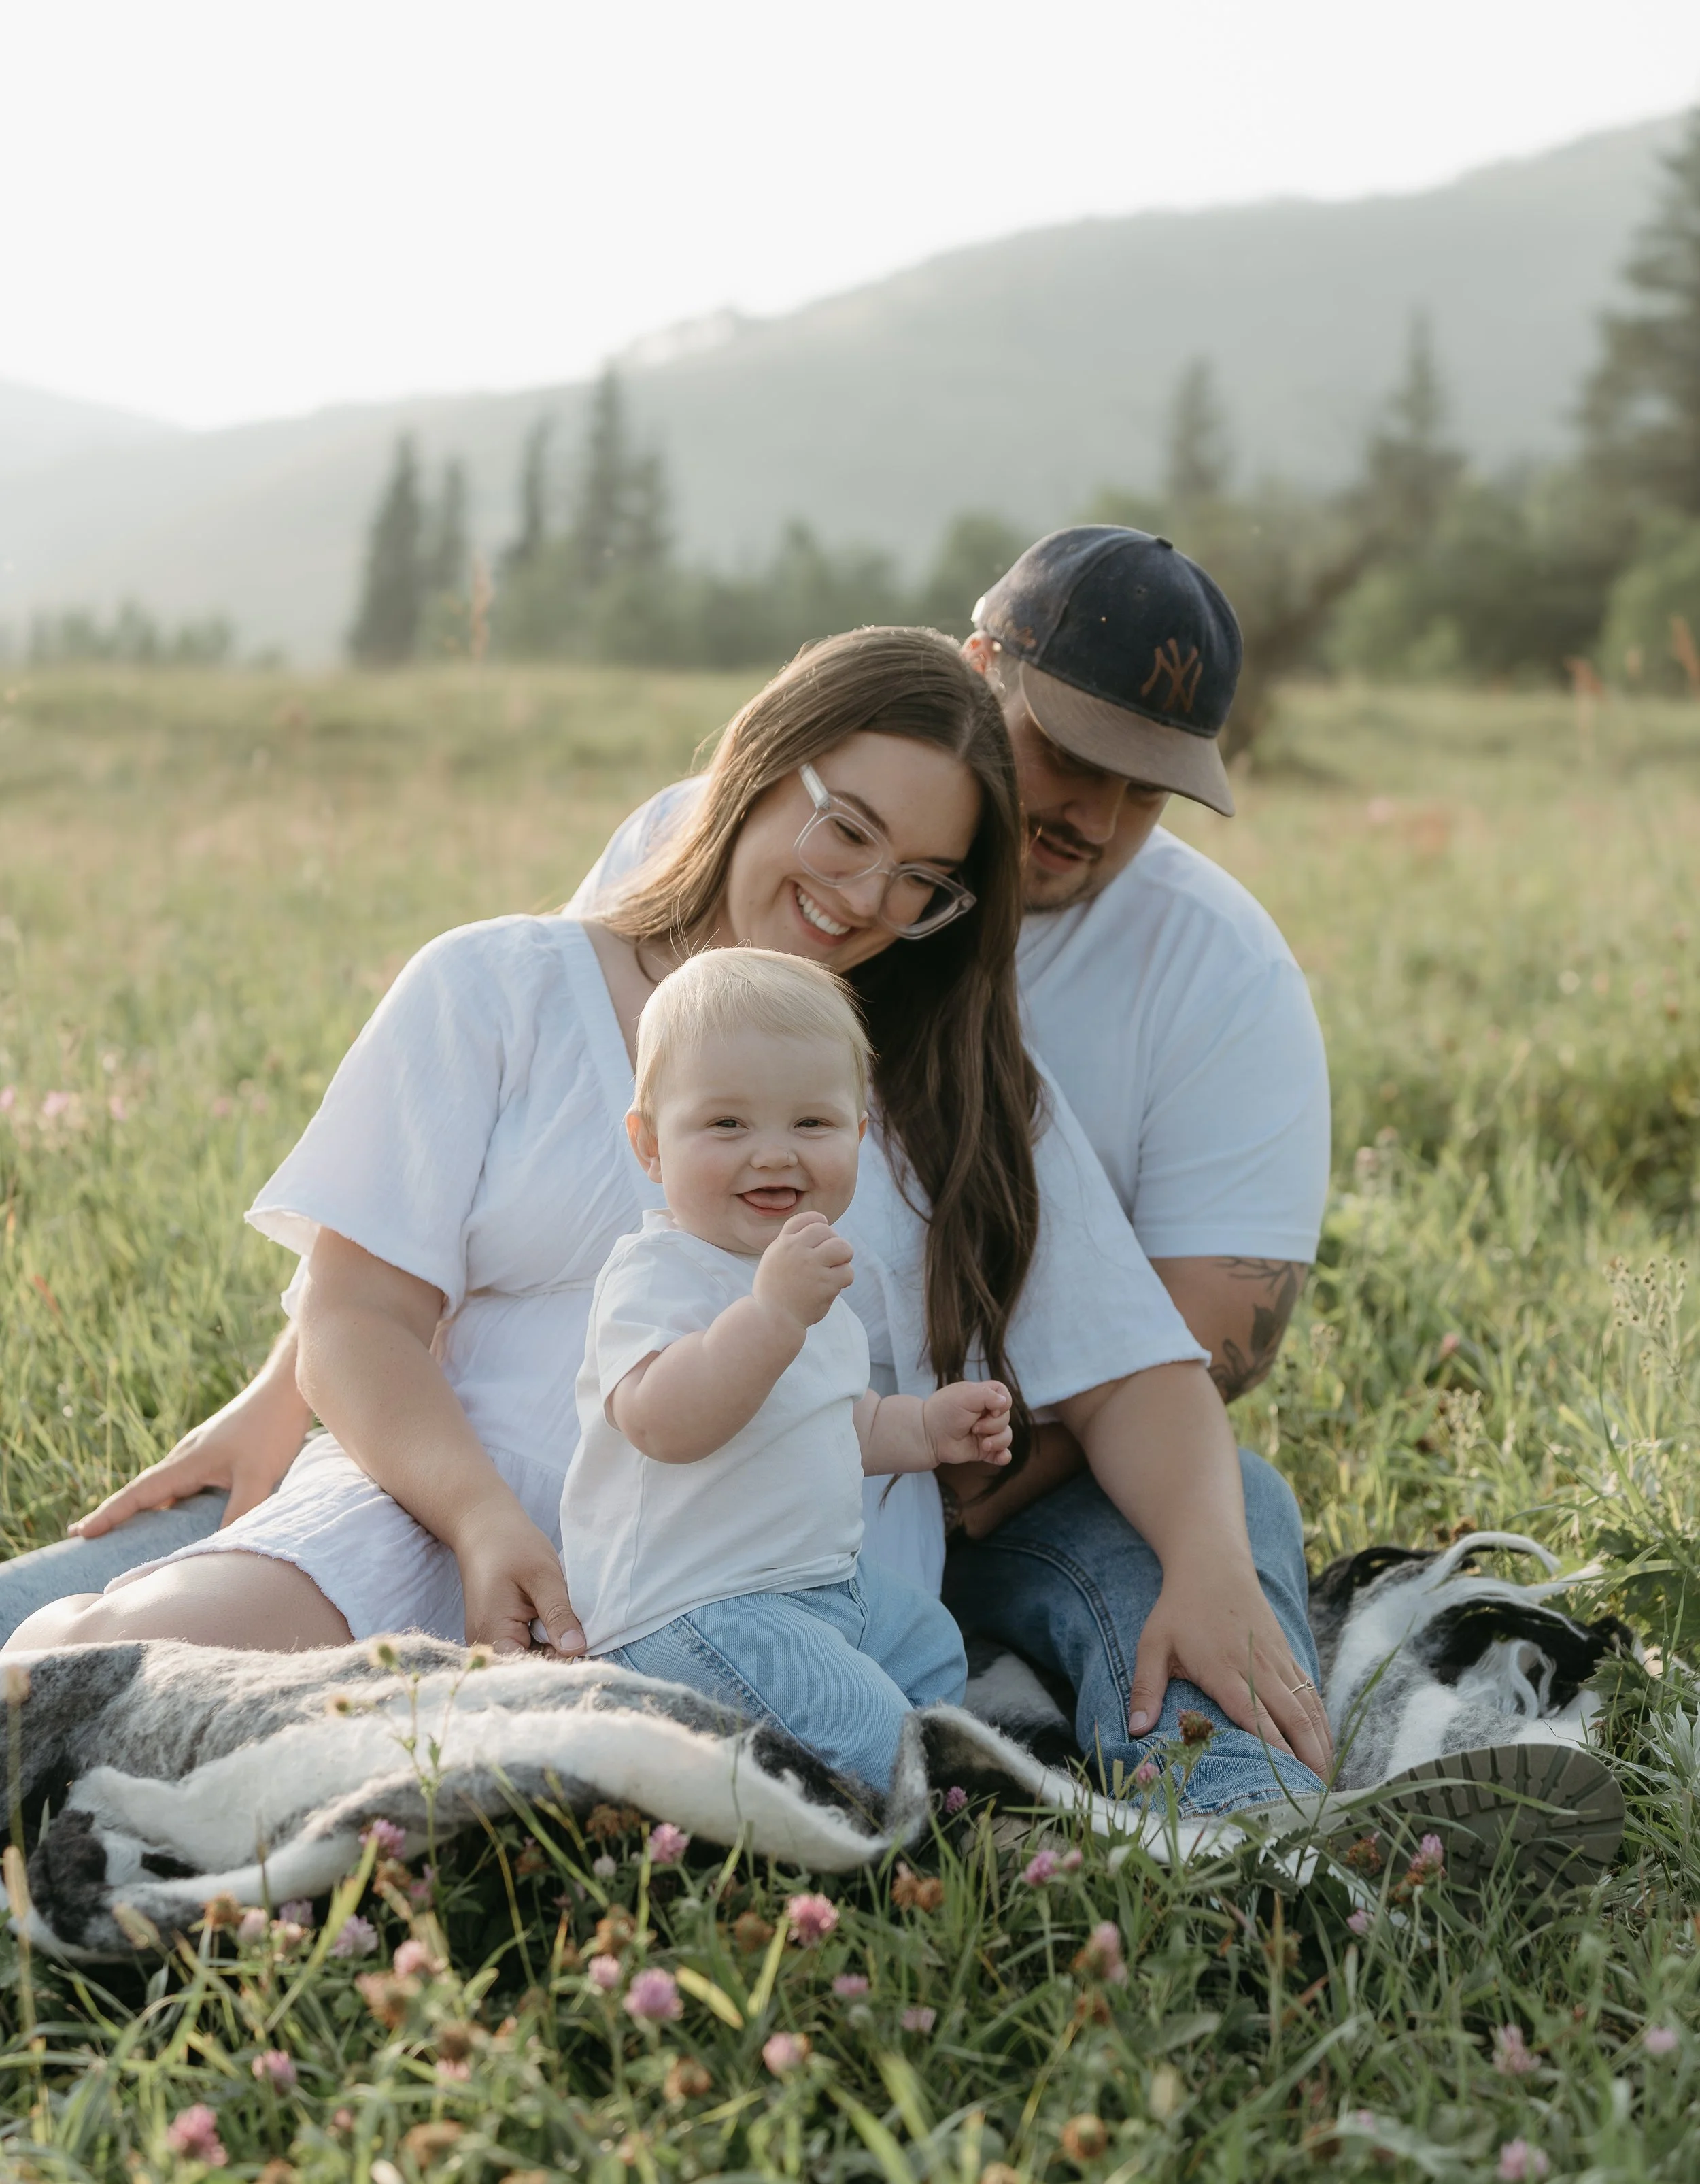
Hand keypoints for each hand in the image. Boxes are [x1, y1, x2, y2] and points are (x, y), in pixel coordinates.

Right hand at [70, 1372, 309, 1537]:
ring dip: (146, 1508)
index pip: (139, 1493)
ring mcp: (201, 1452)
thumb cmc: (272, 1428)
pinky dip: (172, 1500)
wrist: (286, 1388)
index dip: (110, 1514)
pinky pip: (185, 1482)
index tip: (80, 1531)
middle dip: (117, 1513)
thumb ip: (240, 1511)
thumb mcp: (258, 1475)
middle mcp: (186, 1456)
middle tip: (86, 1535)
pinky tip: (178, 1512)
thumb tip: (219, 1546)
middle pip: (144, 1491)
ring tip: (127, 1532)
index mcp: (187, 1461)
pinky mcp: (217, 1451)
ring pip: (166, 1486)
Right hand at [454, 1498, 585, 1657]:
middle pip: (531, 1667)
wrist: (484, 1528)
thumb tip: (577, 1650)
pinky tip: (561, 1624)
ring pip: (532, 1657)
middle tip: (590, 1638)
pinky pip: (528, 1646)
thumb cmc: (511, 1546)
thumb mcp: (543, 1576)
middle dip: (561, 1656)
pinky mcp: (500, 1633)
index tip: (590, 1653)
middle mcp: (487, 1645)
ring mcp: (492, 1641)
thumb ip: (558, 1614)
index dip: (561, 1666)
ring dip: (555, 1646)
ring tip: (577, 1628)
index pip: (530, 1669)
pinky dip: (547, 1637)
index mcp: (493, 1633)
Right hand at [752, 1211, 852, 1330]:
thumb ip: (793, 1241)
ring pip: (843, 1248)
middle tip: (831, 1257)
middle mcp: (797, 1251)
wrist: (772, 1318)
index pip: (810, 1219)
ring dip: (844, 1257)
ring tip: (836, 1268)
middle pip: (828, 1231)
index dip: (821, 1224)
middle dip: (834, 1242)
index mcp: (784, 1242)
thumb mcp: (775, 1257)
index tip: (823, 1236)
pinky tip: (833, 1285)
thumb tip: (822, 1226)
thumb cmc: (775, 1288)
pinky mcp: (825, 1285)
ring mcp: (812, 1267)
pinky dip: (844, 1278)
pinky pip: (847, 1273)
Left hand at [924, 1380, 1012, 1468]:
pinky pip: (1002, 1454)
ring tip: (983, 1444)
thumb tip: (1004, 1403)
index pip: (1004, 1395)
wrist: (928, 1435)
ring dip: (998, 1441)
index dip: (1003, 1403)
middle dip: (993, 1424)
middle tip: (973, 1426)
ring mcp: (986, 1433)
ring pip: (1007, 1436)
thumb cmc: (944, 1411)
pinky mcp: (983, 1450)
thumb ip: (988, 1395)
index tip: (990, 1409)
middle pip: (1006, 1418)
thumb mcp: (966, 1395)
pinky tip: (1000, 1457)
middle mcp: (986, 1414)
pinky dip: (1004, 1456)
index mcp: (983, 1397)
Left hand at [1127, 1553, 1332, 1779]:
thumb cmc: (1178, 1609)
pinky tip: (1326, 1746)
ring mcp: (1278, 1661)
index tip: (1288, 1785)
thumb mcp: (1152, 1644)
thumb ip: (1145, 1688)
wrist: (1212, 1564)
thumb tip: (1135, 1729)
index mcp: (1225, 1670)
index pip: (1257, 1718)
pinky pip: (1311, 1693)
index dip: (1276, 1753)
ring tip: (1328, 1784)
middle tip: (1315, 1801)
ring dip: (1322, 1745)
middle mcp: (1259, 1668)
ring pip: (1309, 1708)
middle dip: (1309, 1761)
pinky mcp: (1288, 1655)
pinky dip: (1322, 1722)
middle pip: (1293, 1720)